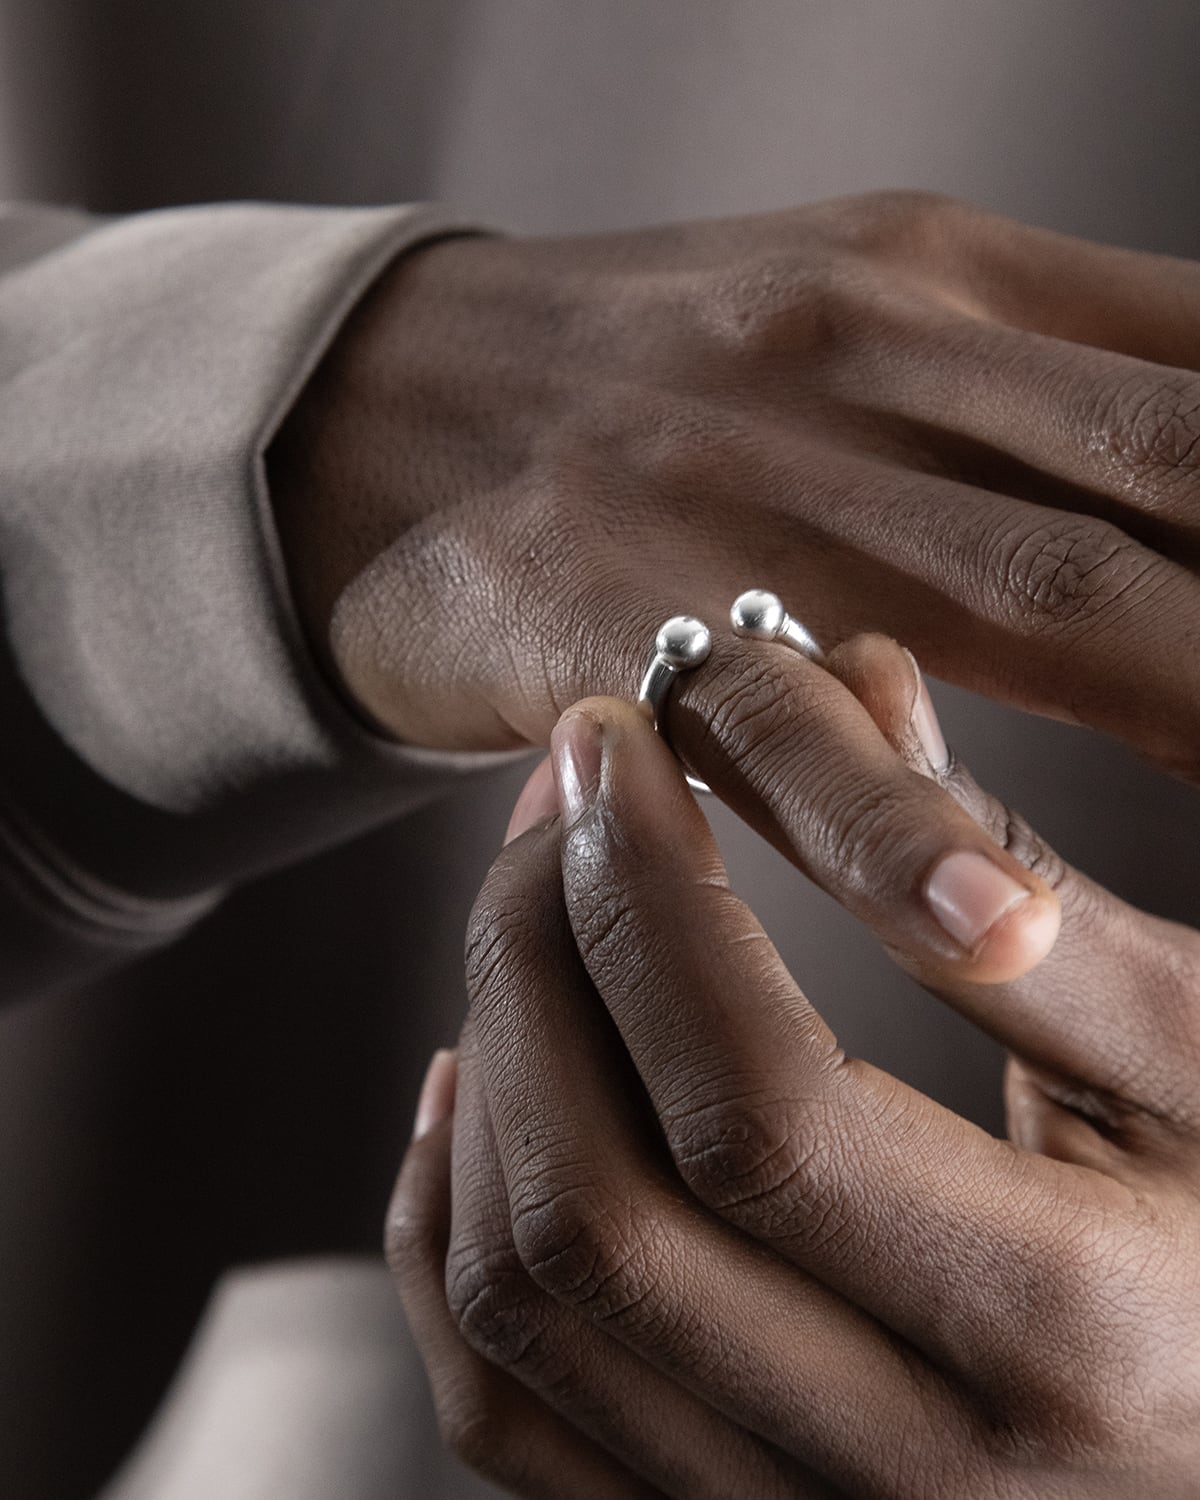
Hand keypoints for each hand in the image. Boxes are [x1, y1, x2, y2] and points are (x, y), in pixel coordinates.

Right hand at [272, 192, 1199, 789]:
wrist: (384, 405)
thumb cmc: (651, 391)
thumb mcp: (848, 330)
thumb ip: (1031, 397)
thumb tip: (1194, 491)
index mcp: (951, 278)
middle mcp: (879, 351)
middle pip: (1187, 472)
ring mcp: (756, 476)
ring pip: (1052, 587)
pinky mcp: (624, 602)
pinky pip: (787, 723)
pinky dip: (903, 819)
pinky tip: (995, 915)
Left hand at [389, 643, 1199, 1497]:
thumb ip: (1021, 885)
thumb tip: (853, 690)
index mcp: (1063, 1333)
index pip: (757, 1106)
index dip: (652, 901)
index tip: (618, 750)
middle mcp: (910, 1471)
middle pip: (599, 1207)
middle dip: (536, 955)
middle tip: (562, 802)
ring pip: (525, 1303)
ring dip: (491, 1069)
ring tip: (533, 916)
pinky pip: (505, 1405)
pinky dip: (445, 1237)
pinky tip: (479, 1094)